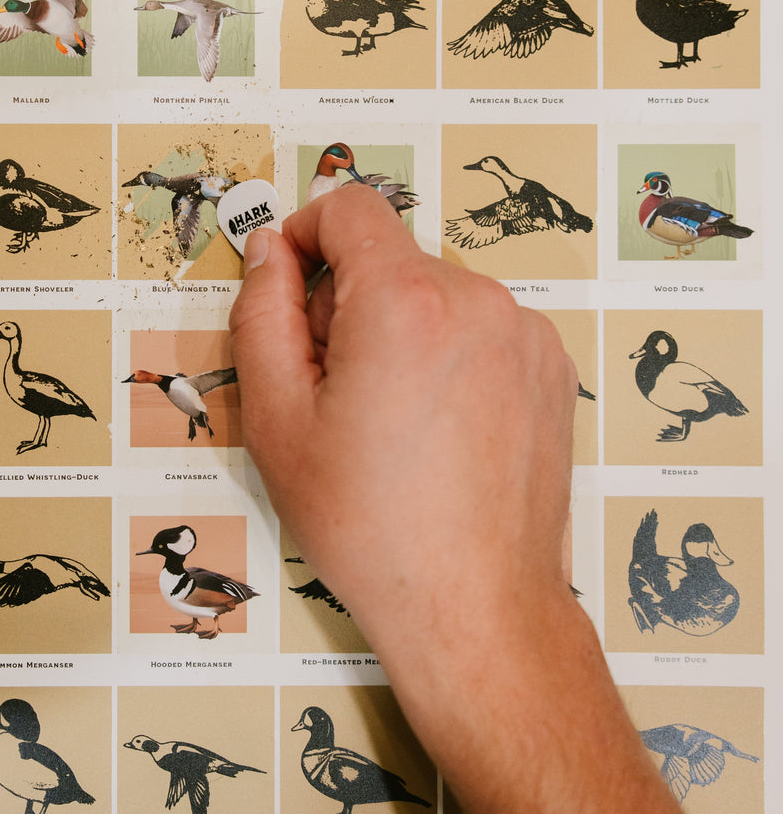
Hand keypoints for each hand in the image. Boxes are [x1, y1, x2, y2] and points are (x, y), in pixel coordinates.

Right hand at [229, 185, 579, 674]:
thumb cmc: (375, 529)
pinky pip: (481, 330)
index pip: (348, 208)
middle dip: (350, 305)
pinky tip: (437, 431)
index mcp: (405, 303)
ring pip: (436, 296)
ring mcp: (524, 333)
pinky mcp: (551, 367)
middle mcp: (477, 301)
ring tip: (390, 424)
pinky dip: (450, 358)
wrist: (476, 606)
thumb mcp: (277, 421)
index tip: (289, 285)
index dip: (305, 236)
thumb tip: (270, 252)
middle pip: (390, 260)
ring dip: (402, 333)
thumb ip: (261, 315)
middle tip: (334, 393)